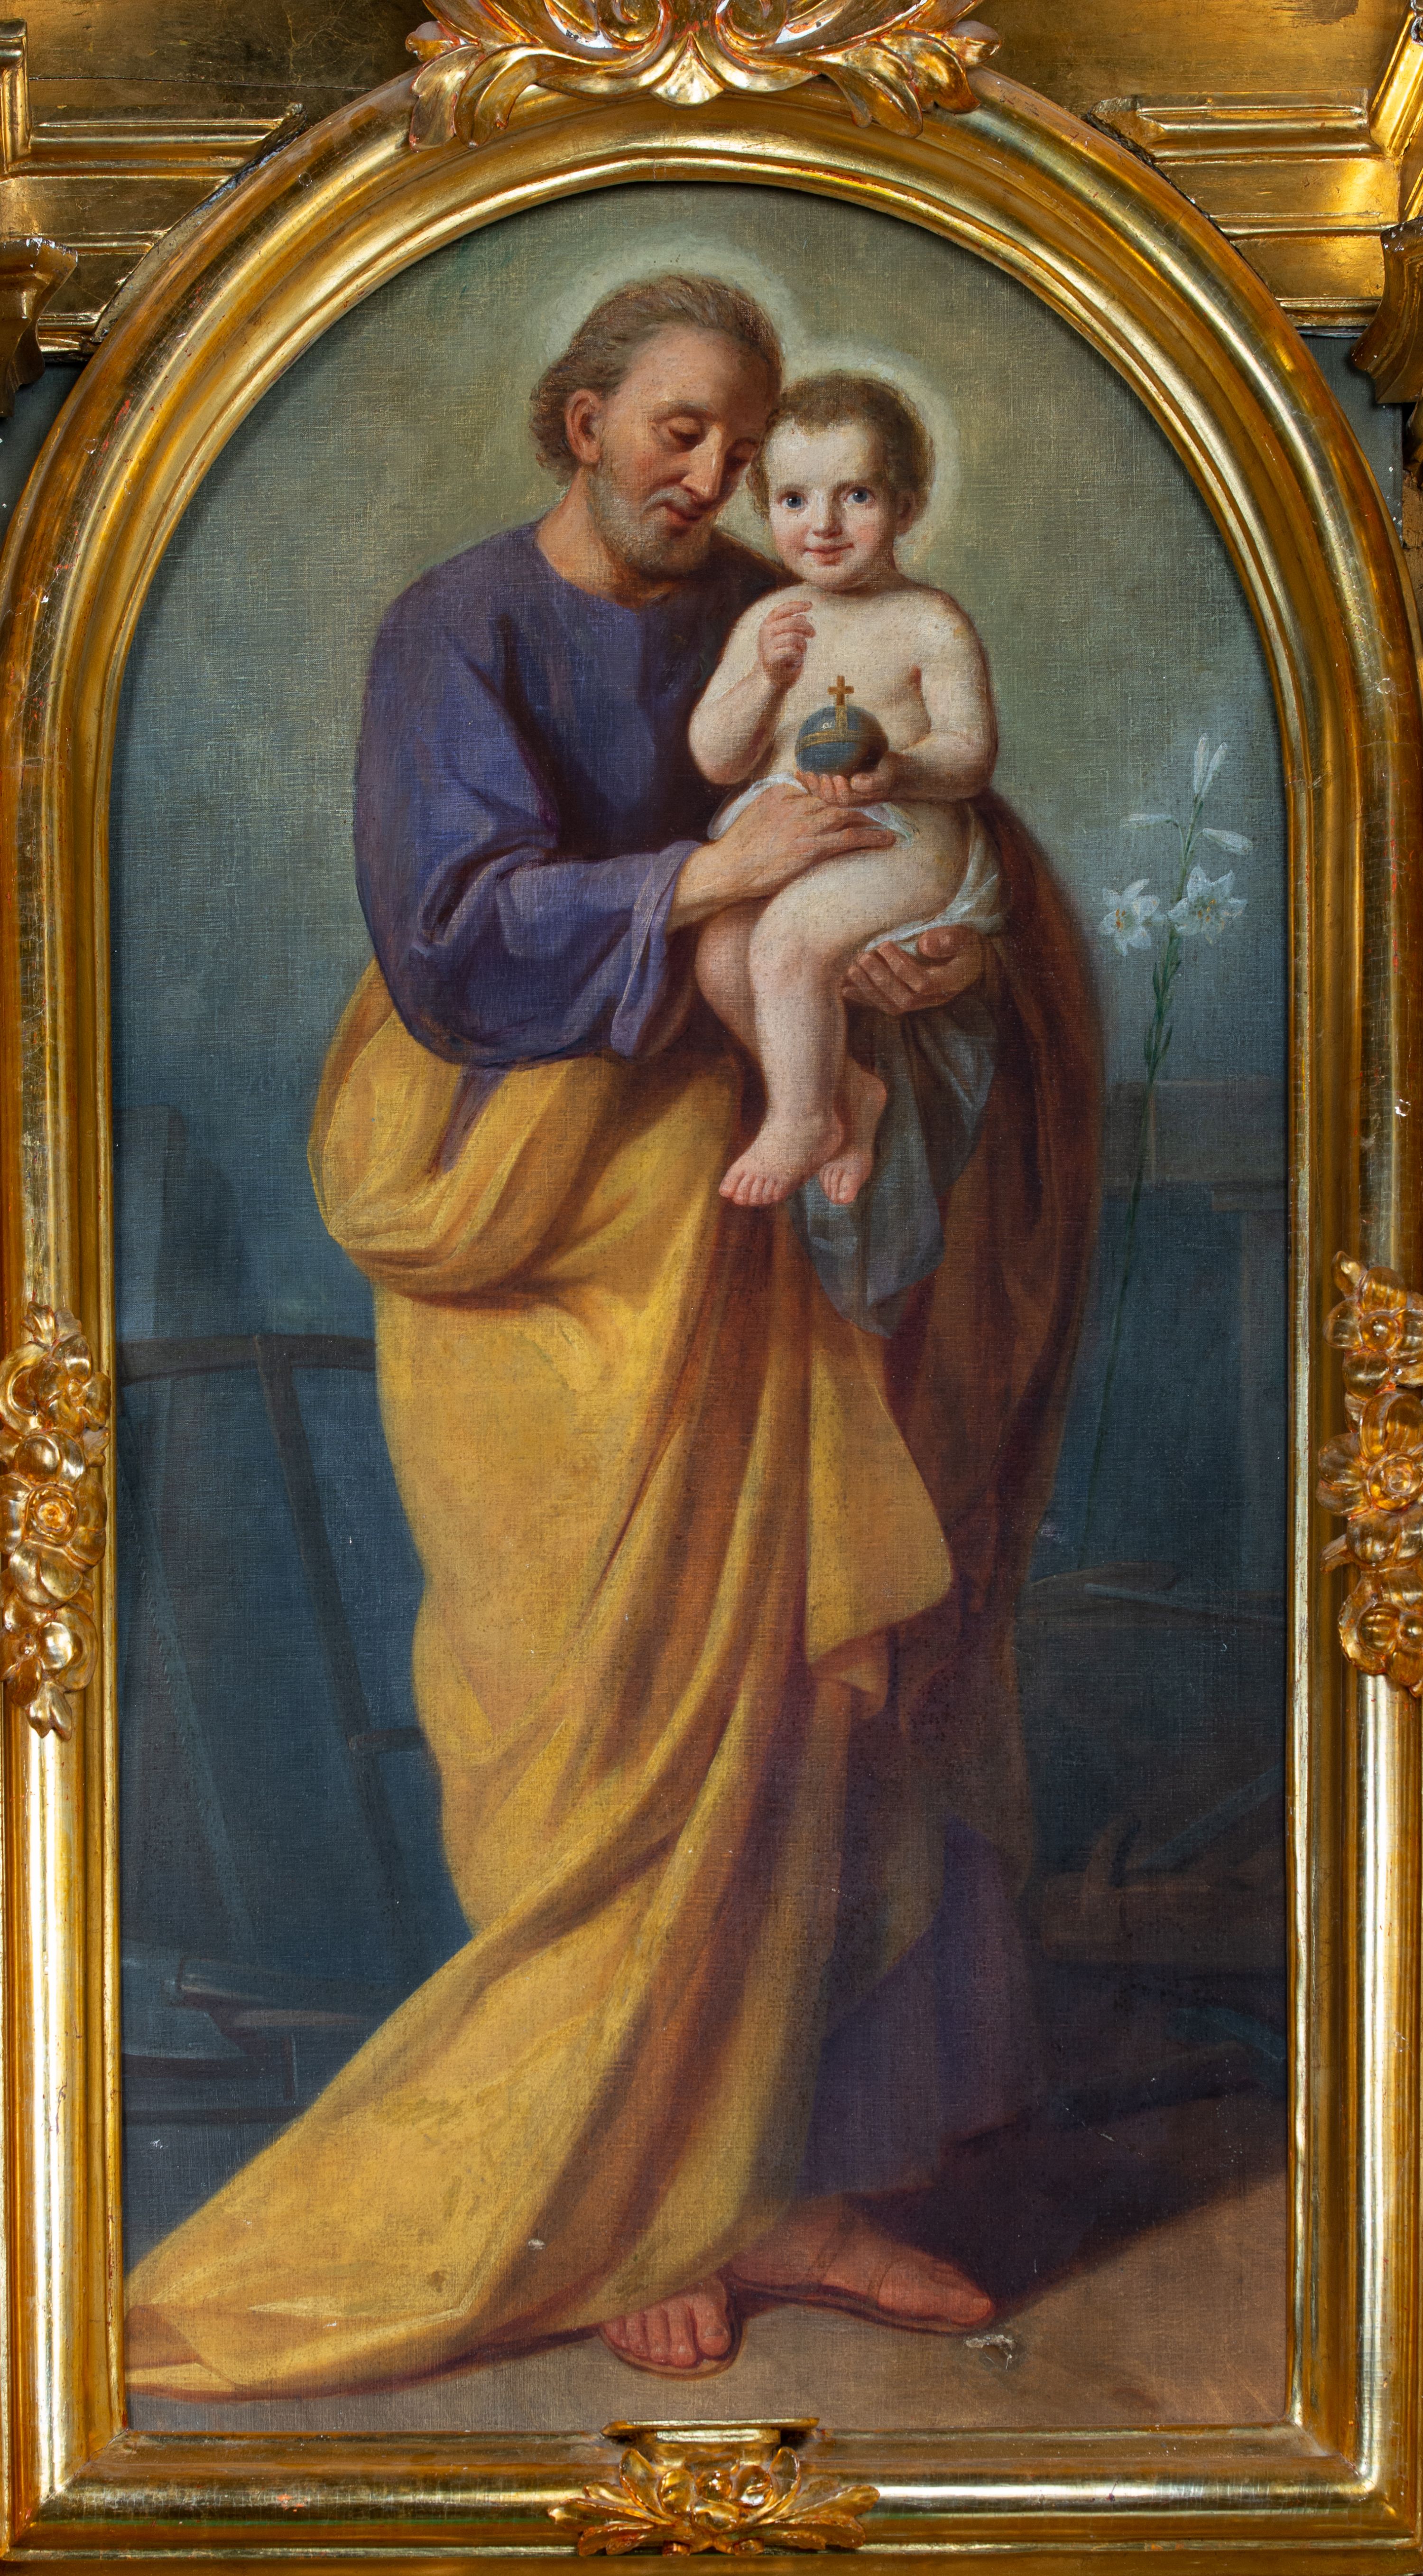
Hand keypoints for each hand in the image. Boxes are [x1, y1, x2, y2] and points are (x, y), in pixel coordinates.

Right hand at [669, 786, 897, 925]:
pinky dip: (870, 837)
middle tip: (884, 805)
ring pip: (847, 814)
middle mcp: (795, 804)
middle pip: (838, 797)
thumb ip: (777, 803)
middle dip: (862, 801)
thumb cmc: (739, 848)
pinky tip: (886, 840)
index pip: (819, 787)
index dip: (841, 791)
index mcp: (781, 792)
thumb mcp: (755, 814)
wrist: (727, 869)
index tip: (857, 794)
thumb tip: (794, 800)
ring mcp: (804, 825)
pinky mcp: (810, 848)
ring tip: (891, 823)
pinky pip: (847, 838)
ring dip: (872, 817)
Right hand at [758, 601, 814, 688]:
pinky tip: (797, 660)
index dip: (796, 605)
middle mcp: (765, 633)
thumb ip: (793, 628)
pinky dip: (799, 655)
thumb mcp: (789, 640)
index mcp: (767, 625)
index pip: (781, 610)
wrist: (770, 681)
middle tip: (813, 634)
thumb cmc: (782, 659)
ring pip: (793, 637)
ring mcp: (766, 646)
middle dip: (806, 626)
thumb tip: (803, 616)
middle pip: (791, 622)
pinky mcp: (771, 659)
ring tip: (801, 651)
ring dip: (802, 644)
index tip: (810, 605)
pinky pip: (792, 651)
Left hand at [799, 759, 898, 805]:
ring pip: (821, 794)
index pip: (846, 800)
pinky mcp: (836, 785)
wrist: (897, 773)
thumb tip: (856, 782)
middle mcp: (848, 800)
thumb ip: (874, 781)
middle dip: (822, 789)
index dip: (839, 791)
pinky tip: (797, 771)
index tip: (839, 777)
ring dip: (811, 785)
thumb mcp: (888, 774)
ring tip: (804, 773)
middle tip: (820, 775)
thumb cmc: (894, 772)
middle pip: (830, 799)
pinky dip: (807, 780)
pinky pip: (819, 785)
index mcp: (860, 801)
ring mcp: (841, 793)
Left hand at [841, 923, 985, 1014]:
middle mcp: (936, 998)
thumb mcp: (964, 936)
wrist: (968, 960)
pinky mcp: (909, 1002)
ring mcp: (922, 1003)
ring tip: (852, 968)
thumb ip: (949, 938)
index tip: (886, 945)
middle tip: (863, 957)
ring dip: (869, 989)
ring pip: (893, 1006)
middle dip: (881, 979)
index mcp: (951, 982)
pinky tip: (847, 989)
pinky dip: (865, 999)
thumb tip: (924, 944)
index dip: (902, 967)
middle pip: (905, 999)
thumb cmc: (964, 945)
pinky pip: (886, 1007)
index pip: (924, 984)